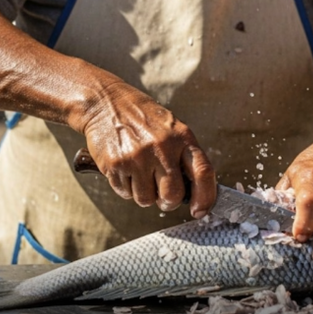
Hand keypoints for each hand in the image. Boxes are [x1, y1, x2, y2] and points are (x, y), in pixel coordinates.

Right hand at [78, 82, 215, 217]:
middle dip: (167, 202)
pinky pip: (125, 194)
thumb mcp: (172, 129)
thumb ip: (184, 157)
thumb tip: (195, 193)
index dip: (205, 197)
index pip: (203, 172)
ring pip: (146, 200)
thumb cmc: (144, 120)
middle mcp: (162, 147)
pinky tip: (125, 168)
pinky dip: (126, 187)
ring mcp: (138, 156)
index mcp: (182, 137)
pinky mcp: (116, 164)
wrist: (106, 102)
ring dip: (143, 194)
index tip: (199, 211)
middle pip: (172, 195)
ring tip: (139, 172)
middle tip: (162, 195)